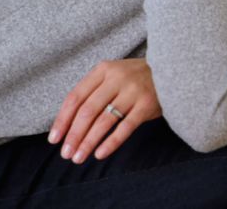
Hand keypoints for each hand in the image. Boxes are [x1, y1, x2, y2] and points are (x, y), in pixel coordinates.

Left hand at [48, 58, 162, 163]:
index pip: (75, 97)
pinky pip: (126, 127)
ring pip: (104, 121)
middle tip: (66, 154)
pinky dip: (111, 142)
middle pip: (87, 111)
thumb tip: (68, 125)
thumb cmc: (136, 78)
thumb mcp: (114, 75)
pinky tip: (100, 154)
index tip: (54, 139)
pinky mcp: (147, 104)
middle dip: (74, 135)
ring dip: (88, 142)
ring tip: (79, 157)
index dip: (62, 120)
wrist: (173, 69)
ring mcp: (133, 91)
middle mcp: (117, 78)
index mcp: (103, 70)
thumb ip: (94, 92)